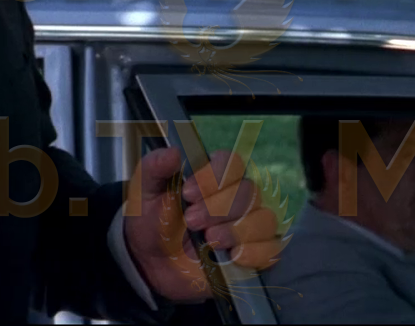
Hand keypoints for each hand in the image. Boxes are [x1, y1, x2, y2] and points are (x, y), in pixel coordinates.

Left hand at [123, 147, 283, 302]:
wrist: (151, 262)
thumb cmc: (152, 222)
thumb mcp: (143, 192)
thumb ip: (154, 168)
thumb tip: (174, 152)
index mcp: (213, 176)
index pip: (232, 163)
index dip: (214, 177)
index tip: (187, 192)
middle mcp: (235, 197)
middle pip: (249, 192)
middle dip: (218, 208)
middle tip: (190, 221)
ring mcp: (247, 225)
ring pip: (263, 219)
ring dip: (235, 230)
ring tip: (208, 240)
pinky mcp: (253, 254)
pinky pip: (271, 250)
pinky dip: (254, 253)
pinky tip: (230, 256)